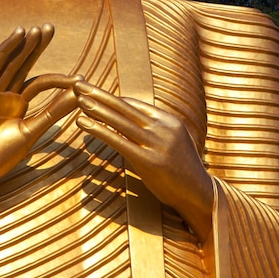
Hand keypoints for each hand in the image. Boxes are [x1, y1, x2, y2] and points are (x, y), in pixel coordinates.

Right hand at [0, 25, 80, 184]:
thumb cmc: (1, 155)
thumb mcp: (32, 131)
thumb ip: (53, 112)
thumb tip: (79, 94)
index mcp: (18, 103)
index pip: (40, 83)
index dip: (59, 79)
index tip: (80, 79)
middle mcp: (5, 93)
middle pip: (23, 64)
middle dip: (36, 46)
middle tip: (50, 27)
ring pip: (10, 62)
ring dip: (23, 45)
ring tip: (37, 29)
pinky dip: (5, 50)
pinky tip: (17, 35)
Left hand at [74, 81, 212, 240]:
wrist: (200, 194)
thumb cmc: (182, 170)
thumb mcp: (172, 142)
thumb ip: (154, 130)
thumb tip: (131, 122)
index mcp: (168, 120)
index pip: (134, 104)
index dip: (111, 98)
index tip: (92, 90)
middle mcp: (162, 127)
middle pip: (124, 106)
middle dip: (99, 94)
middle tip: (78, 82)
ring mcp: (156, 143)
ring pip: (120, 121)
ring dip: (96, 108)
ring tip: (78, 99)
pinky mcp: (149, 161)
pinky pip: (119, 141)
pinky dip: (99, 130)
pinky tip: (84, 123)